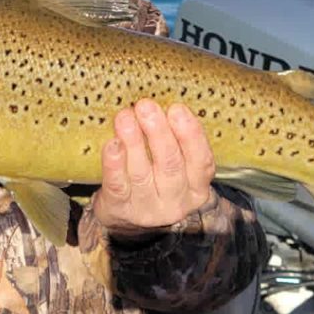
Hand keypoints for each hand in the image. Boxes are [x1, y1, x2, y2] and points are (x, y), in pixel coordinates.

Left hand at [92, 100, 215, 233]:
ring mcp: (148, 208)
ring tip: (125, 117)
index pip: (201, 161)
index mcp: (196, 186)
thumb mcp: (173, 164)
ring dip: (134, 142)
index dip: (191, 134)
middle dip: (159, 132)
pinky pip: (118, 186)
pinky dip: (115, 164)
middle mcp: (176, 200)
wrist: (124, 216)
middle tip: (146, 106)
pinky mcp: (120, 210)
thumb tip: (161, 97)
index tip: (177, 108)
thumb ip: (173, 138)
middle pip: (171, 165)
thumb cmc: (153, 177)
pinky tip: (112, 144)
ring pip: (142, 173)